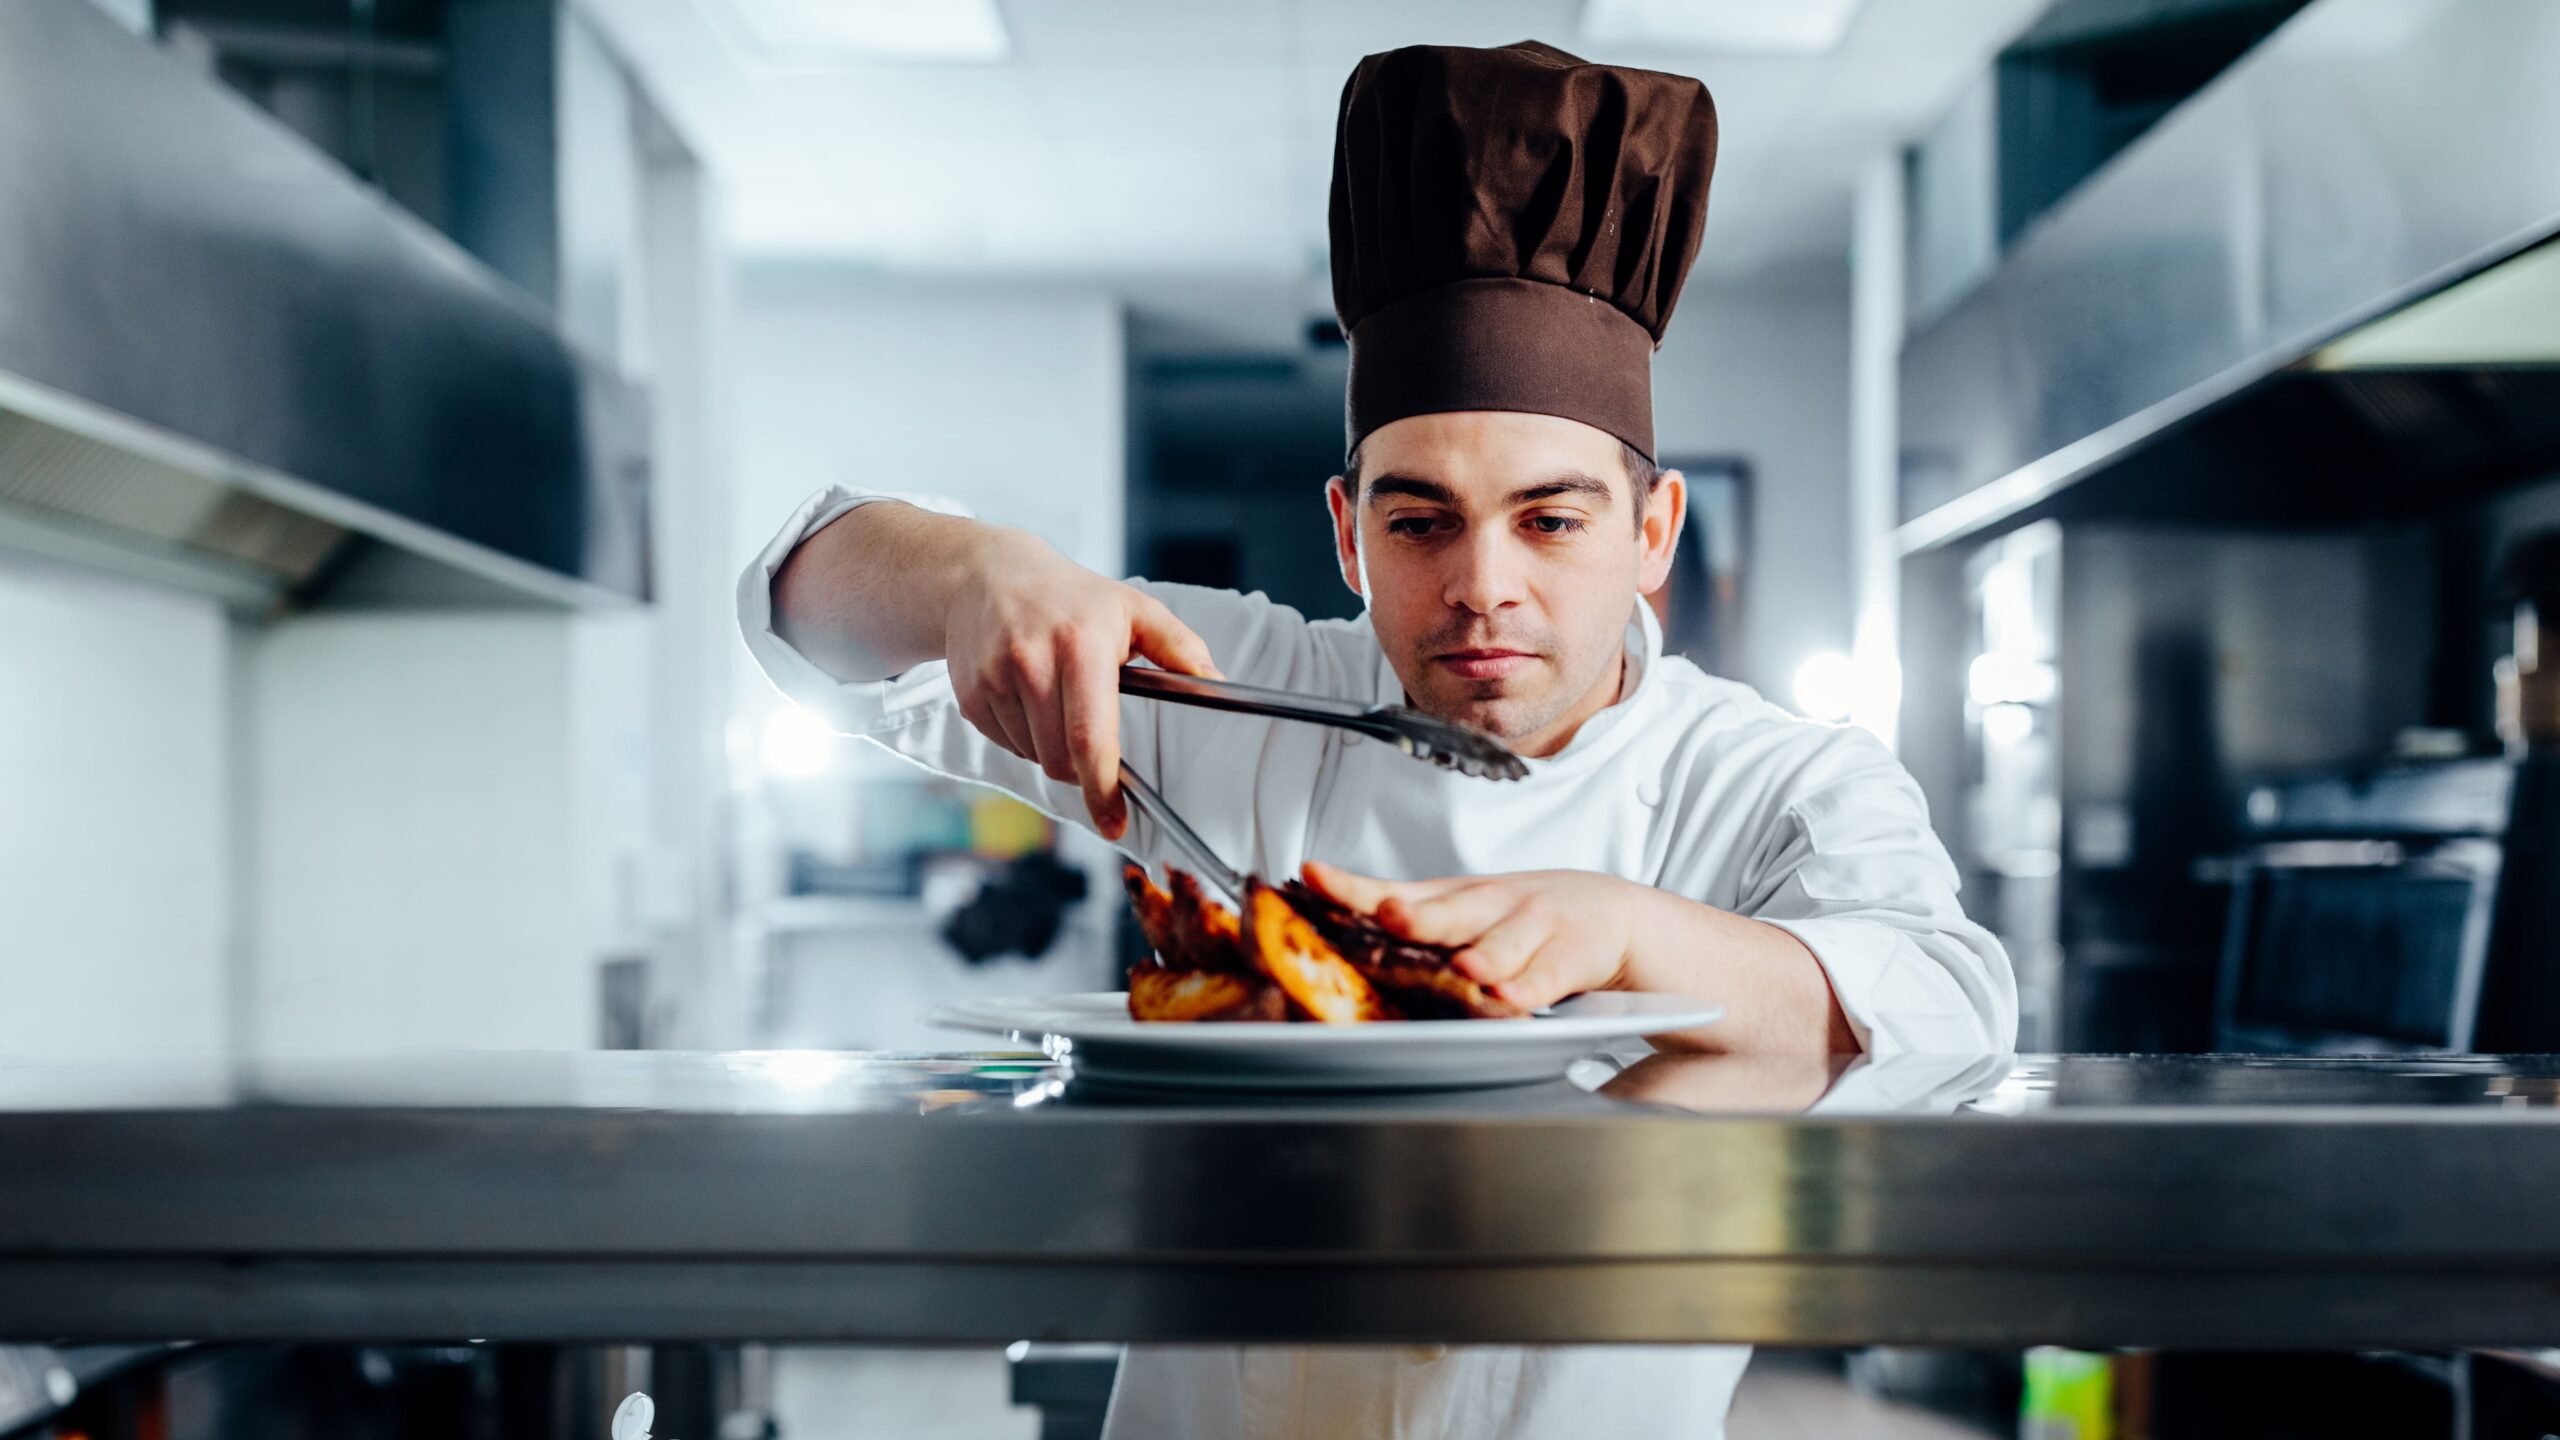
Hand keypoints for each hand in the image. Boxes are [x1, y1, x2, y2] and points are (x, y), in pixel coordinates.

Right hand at [944, 530, 1221, 839]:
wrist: (988, 575)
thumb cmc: (1073, 598)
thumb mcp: (1133, 609)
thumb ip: (1179, 648)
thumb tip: (1216, 684)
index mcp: (1080, 645)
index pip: (1090, 735)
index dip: (1102, 787)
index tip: (1114, 822)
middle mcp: (1032, 661)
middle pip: (1060, 758)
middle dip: (1081, 764)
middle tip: (1089, 727)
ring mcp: (994, 678)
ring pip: (1033, 756)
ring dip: (1050, 746)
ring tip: (1054, 695)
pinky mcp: (969, 693)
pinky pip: (1006, 743)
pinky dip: (1023, 735)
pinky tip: (1025, 693)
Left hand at [1300, 860, 1641, 1011]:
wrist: (1616, 915)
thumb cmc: (1531, 919)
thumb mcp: (1472, 913)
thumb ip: (1421, 928)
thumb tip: (1345, 940)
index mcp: (1457, 898)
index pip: (1396, 890)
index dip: (1353, 887)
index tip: (1314, 876)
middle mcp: (1491, 906)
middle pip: (1450, 911)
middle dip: (1418, 915)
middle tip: (1392, 916)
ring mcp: (1534, 927)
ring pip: (1502, 944)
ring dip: (1482, 956)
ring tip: (1466, 968)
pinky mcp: (1572, 954)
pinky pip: (1548, 975)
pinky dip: (1531, 986)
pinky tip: (1514, 996)